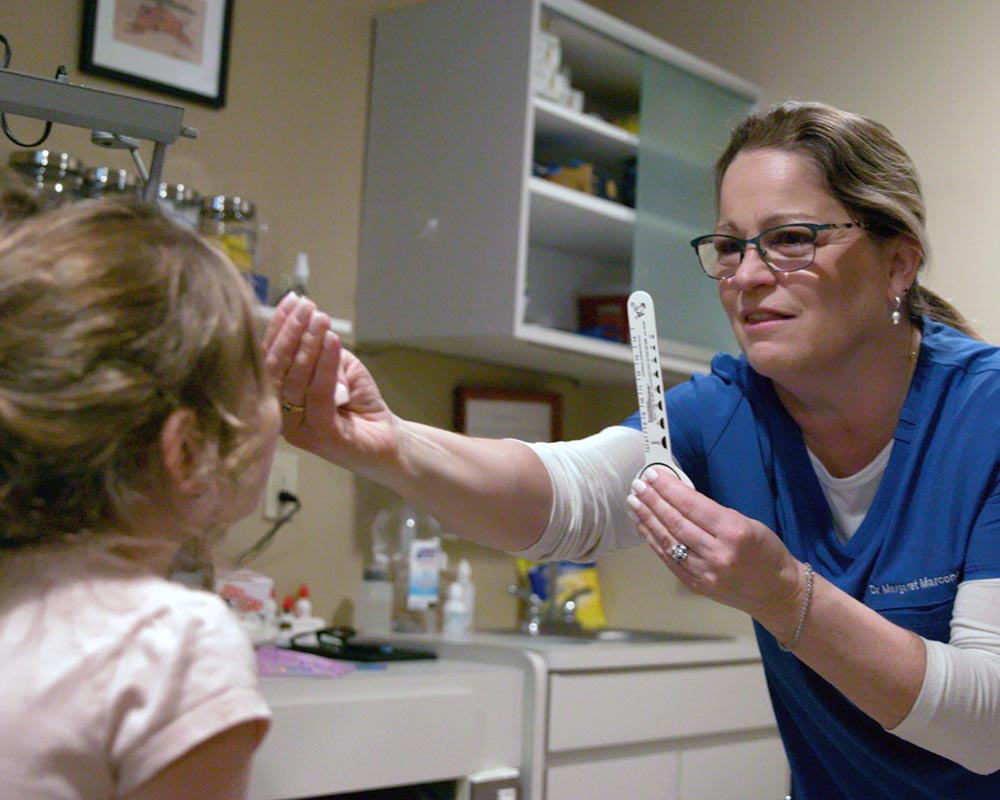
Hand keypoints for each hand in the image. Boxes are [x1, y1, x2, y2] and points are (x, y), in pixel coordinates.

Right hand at [263, 293, 398, 473]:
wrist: (388, 440)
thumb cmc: (359, 403)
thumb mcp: (338, 368)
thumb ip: (320, 351)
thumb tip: (307, 321)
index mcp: (278, 398)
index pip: (269, 360)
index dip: (278, 329)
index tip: (291, 300)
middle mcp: (281, 416)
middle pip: (275, 369)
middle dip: (290, 332)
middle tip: (305, 306)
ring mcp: (299, 430)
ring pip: (295, 380)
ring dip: (307, 344)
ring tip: (320, 319)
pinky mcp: (321, 438)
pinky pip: (318, 395)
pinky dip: (325, 365)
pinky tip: (332, 341)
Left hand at [626, 468, 802, 625]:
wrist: (778, 593)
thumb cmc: (767, 553)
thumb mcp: (749, 523)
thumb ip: (714, 513)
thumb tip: (679, 496)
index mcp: (734, 532)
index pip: (692, 506)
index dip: (669, 489)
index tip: (653, 475)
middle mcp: (717, 553)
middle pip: (676, 522)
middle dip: (653, 501)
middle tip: (638, 485)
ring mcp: (704, 572)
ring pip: (667, 541)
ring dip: (647, 519)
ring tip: (634, 501)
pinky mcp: (696, 585)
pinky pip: (668, 559)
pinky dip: (653, 540)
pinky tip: (643, 525)